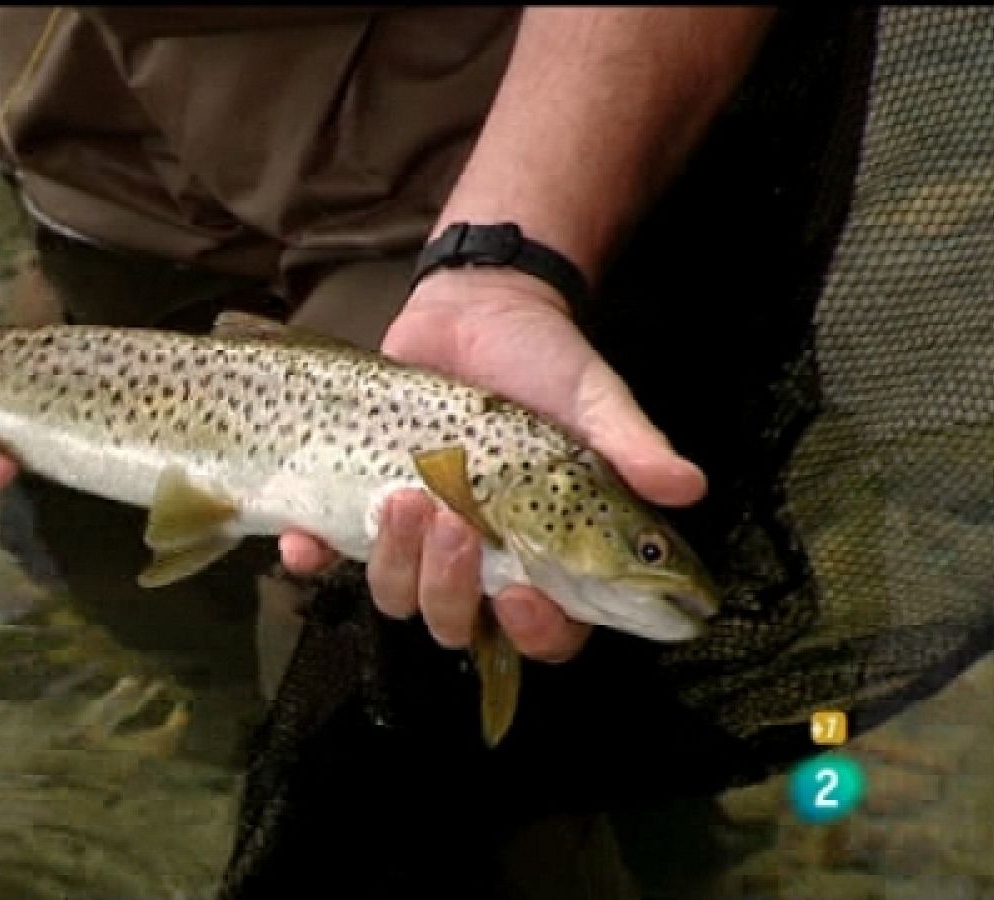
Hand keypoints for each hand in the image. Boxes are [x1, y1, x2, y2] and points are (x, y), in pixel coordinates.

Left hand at [278, 268, 705, 661]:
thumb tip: (689, 485)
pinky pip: (327, 556)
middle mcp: (482, 560)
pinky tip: (304, 541)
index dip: (536, 632)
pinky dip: (311, 556)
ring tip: (404, 497)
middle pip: (459, 624)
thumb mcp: (592, 396)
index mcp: (548, 552)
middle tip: (455, 522)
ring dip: (395, 563)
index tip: (523, 595)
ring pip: (397, 596)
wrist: (472, 308)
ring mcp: (418, 538)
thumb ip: (631, 445)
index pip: (550, 632)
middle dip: (451, 587)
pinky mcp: (362, 507)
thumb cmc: (543, 360)